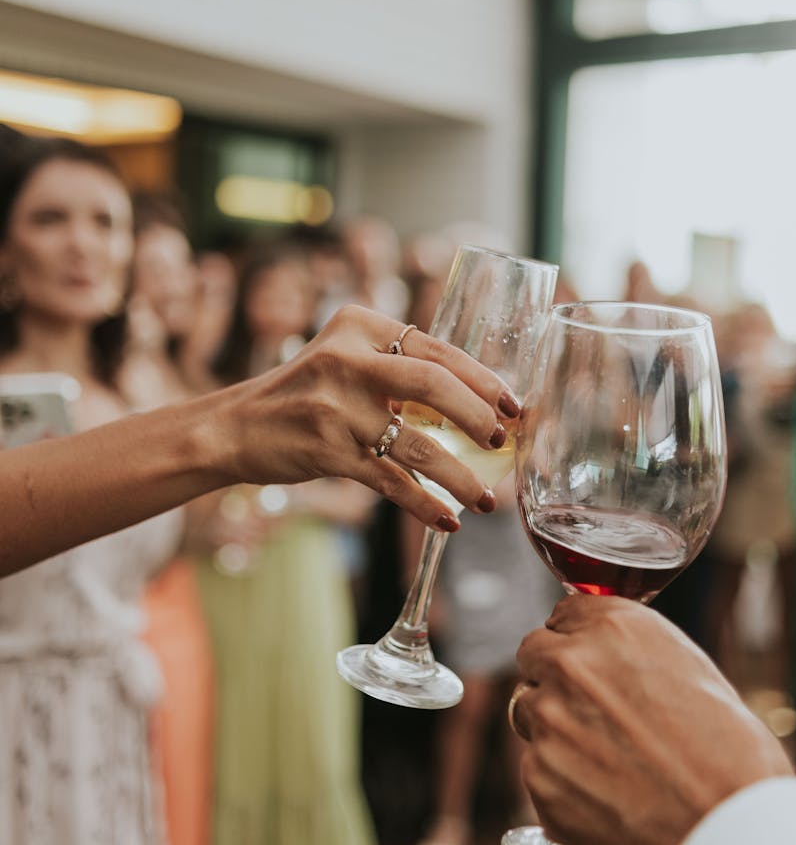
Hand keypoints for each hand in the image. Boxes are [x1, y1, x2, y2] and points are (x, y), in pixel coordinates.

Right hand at [208, 305, 518, 531]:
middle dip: (478, 416)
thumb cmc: (301, 395)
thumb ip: (395, 367)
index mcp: (358, 325)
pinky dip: (425, 504)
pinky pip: (391, 481)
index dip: (481, 378)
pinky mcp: (327, 451)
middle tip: (502, 442)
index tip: (513, 403)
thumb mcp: (343, 359)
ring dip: (460, 475)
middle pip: (431, 383)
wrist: (233, 427)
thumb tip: (475, 402)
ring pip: (417, 443)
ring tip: (486, 499)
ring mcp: (335, 407)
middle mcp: (346, 359)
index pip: (435, 347)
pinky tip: (448, 519)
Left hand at [514, 595, 792, 844]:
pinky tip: (604, 799)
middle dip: (554, 676)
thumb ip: (635, 655)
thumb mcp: (691, 672)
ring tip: (604, 762)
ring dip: (553, 728)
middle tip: (588, 711)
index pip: (564, 614)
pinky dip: (561, 781)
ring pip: (528, 711)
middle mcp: (572, 663)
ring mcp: (548, 719)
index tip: (588, 661)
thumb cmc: (730, 756)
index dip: (577, 641)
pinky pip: (536, 767)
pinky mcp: (537, 775)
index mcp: (615, 627)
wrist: (728, 834)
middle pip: (533, 654)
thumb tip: (611, 661)